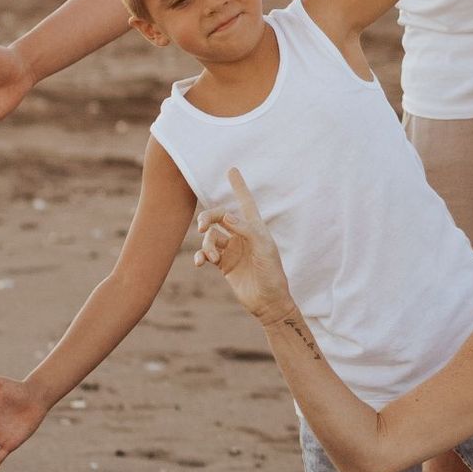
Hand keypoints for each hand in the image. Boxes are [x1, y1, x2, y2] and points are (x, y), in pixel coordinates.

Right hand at [192, 167, 294, 322]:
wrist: (267, 302)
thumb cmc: (271, 273)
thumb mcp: (263, 249)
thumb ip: (245, 230)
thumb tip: (225, 216)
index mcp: (255, 228)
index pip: (245, 202)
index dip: (238, 186)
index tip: (232, 169)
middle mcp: (241, 235)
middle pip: (219, 217)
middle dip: (208, 218)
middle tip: (201, 227)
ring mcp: (231, 249)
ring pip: (210, 237)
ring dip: (207, 245)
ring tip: (213, 259)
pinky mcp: (223, 264)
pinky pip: (206, 254)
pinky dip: (200, 256)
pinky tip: (200, 263)